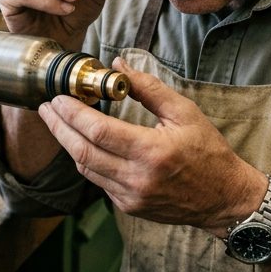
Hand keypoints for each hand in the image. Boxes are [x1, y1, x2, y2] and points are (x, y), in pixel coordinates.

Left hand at [37, 57, 264, 232]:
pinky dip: (87, 160)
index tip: (58, 97)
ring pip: (85, 168)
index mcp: (151, 152)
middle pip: (82, 152)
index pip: (98, 131)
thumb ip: (148, 88)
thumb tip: (118, 65)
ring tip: (57, 122)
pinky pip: (98, 181)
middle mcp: (136, 178)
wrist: (224, 198)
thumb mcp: (184, 113)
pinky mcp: (129, 206)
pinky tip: (82, 143)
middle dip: (59, 128)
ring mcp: (130, 196)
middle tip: (46, 108)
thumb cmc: (209, 152)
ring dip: (68, 144)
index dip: (72, 114)